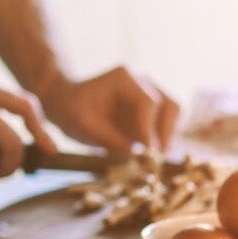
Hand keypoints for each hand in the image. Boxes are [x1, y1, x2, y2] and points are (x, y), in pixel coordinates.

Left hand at [40, 65, 178, 154]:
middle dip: (164, 134)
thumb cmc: (70, 109)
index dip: (149, 130)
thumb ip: (108, 139)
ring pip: (172, 114)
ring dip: (166, 138)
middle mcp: (142, 82)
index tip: (147, 153)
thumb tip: (134, 157)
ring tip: (153, 159)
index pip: (148, 103)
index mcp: (125, 78)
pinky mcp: (149, 110)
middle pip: (169, 106)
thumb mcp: (83, 124)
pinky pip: (166, 124)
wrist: (65, 101)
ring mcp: (149, 94)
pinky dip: (162, 140)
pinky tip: (149, 156)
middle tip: (155, 159)